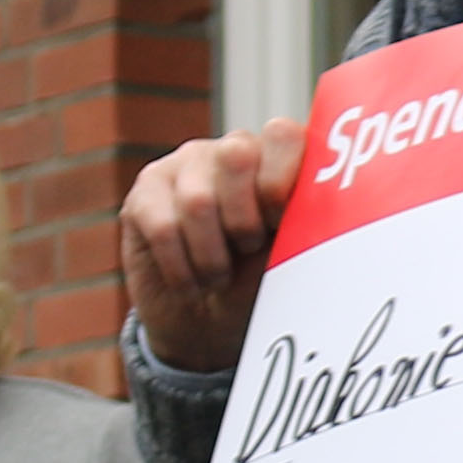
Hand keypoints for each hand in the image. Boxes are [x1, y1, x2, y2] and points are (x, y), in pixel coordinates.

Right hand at [119, 113, 306, 374]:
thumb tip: (315, 209)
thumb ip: (302, 223)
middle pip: (236, 156)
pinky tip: (190, 282)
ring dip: (212, 257)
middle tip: (247, 250)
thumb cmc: (260, 285)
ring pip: (197, 200)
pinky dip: (181, 269)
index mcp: (281, 159)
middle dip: (243, 220)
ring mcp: (186, 165)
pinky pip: (163, 227)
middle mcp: (234, 150)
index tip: (279, 224)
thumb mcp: (291, 258)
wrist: (209, 326)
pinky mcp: (146, 191)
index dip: (280, 181)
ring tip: (219, 277)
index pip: (283, 136)